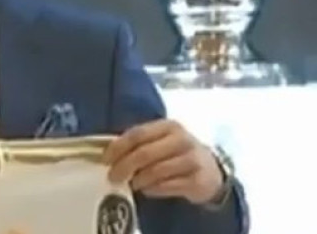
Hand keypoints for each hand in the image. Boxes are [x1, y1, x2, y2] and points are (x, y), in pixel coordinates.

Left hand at [103, 119, 223, 204]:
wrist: (211, 171)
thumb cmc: (176, 154)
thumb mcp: (160, 142)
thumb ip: (138, 144)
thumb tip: (108, 155)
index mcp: (168, 126)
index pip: (137, 134)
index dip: (118, 147)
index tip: (105, 160)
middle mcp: (182, 140)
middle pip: (145, 153)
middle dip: (124, 166)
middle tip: (113, 177)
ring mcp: (192, 160)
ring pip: (156, 171)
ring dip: (138, 180)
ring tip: (131, 184)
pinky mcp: (198, 180)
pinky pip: (168, 186)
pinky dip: (153, 189)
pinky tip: (147, 190)